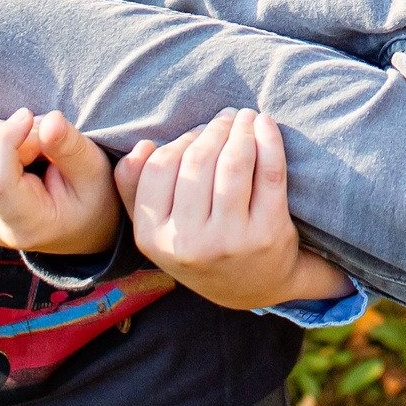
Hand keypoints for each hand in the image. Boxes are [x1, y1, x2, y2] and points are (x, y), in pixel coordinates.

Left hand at [0, 109, 121, 256]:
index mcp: (22, 225)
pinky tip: (12, 153)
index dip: (7, 138)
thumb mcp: (93, 171)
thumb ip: (70, 147)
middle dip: (11, 132)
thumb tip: (50, 120)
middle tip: (43, 143)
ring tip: (29, 149)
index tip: (31, 119)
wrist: (76, 226)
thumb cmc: (89, 198)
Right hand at [115, 110, 353, 309]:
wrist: (253, 287)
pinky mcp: (269, 232)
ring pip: (234, 163)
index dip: (181, 140)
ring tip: (243, 118)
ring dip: (240, 129)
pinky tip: (265, 124)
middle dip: (213, 129)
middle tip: (225, 118)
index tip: (197, 131)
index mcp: (154, 238)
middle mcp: (190, 243)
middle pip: (198, 162)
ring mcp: (232, 240)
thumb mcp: (157, 228)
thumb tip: (142, 146)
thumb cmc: (200, 245)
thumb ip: (135, 188)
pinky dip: (269, 140)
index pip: (160, 167)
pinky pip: (270, 173)